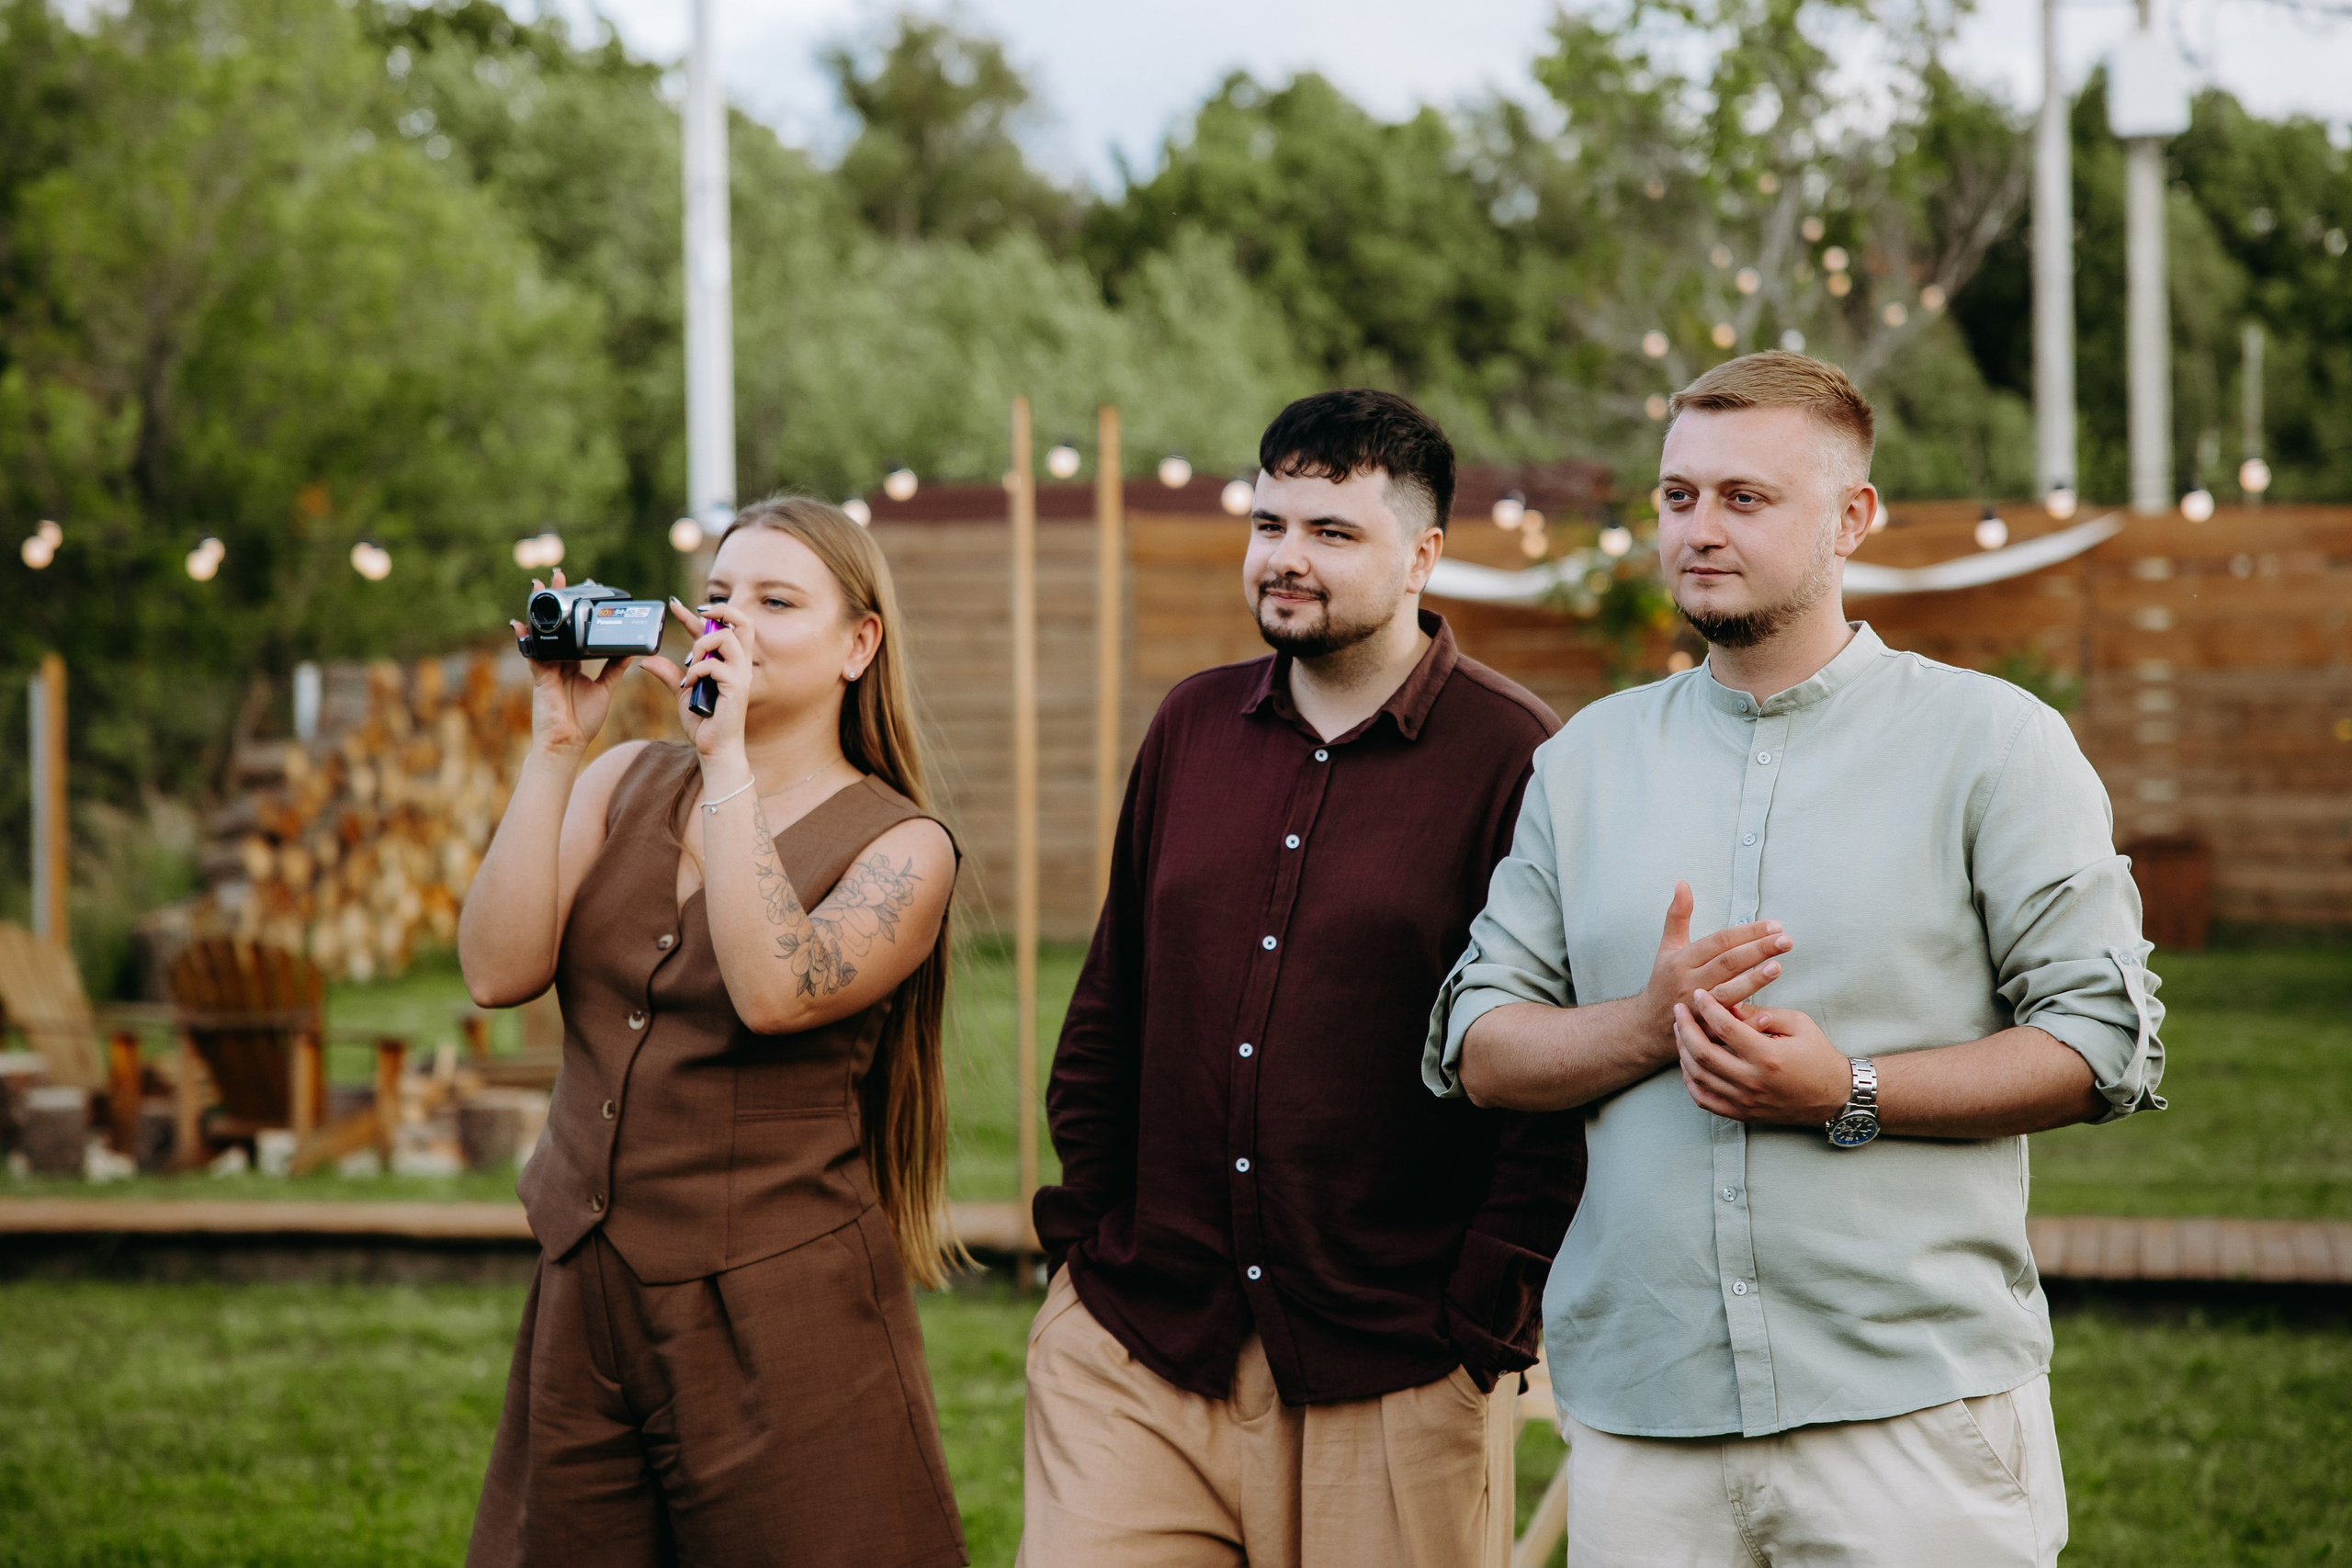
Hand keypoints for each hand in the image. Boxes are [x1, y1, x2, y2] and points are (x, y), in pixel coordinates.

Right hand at [512, 569, 633, 758]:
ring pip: (543, 632)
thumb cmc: (583, 720)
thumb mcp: (605, 688)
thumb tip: (631, 650)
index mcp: (572, 663)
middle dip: (556, 599)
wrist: (568, 744)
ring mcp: (547, 666)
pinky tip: (521, 623)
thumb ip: (615, 668)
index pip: (574, 630)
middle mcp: (558, 661)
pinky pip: (532, 654)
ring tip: (539, 586)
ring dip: (539, 609)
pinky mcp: (540, 676)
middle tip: (559, 575)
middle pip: (556, 625)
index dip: (577, 611)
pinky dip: (527, 639)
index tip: (584, 589)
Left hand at [641, 598, 750, 762]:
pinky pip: (715, 665)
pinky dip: (697, 670)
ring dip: (702, 644)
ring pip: (727, 638)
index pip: (718, 627)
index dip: (697, 612)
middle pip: (743, 622)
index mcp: (728, 662)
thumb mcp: (681, 691)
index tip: (673, 605)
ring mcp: (740, 674)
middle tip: (698, 615)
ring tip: (690, 662)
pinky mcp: (736, 687)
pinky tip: (688, 683)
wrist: (714, 748)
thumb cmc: (703, 722)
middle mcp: (739, 664)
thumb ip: (669, 673)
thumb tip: (646, 660)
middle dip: (720, 611)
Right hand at [1635, 882, 1790, 1063]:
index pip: (1719, 942)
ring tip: (1778, 967)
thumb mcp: (1667, 947)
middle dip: (1758, 950)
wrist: (1647, 1026)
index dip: (1746, 932)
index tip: (1774, 925)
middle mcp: (1689, 983)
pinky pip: (1728, 1026)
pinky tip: (1769, 1013)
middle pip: (1727, 963)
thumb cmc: (1664, 981)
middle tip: (1786, 940)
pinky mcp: (1705, 1033)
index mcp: (1681, 961)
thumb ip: (1677, 916)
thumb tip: (1682, 883)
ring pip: (1729, 993)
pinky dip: (1747, 1021)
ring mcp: (1697, 1009)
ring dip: (1754, 981)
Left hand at [1674, 989, 1851, 1125]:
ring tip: (1680, 1030)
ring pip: (1698, 1076)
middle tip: (1679, 1010)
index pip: (1725, 1028)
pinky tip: (1688, 1061)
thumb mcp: (1798, 1024)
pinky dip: (1690, 1080)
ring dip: (1683, 1051)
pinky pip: (1704, 1099)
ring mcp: (1745, 1101)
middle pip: (1703, 1053)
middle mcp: (1752, 1081)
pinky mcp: (1742, 1113)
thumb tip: (1728, 1004)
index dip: (1707, 1008)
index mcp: (1767, 1056)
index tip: (1699, 994)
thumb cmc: (1818, 1055)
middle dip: (1685, 1027)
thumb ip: (1762, 1013)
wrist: (1834, 1096)